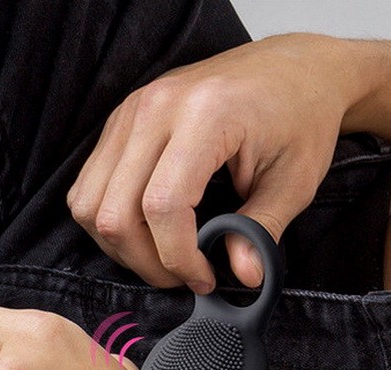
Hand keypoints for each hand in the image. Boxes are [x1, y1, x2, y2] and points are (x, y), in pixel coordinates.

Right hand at [67, 34, 354, 293]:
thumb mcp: (294, 182)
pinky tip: (150, 231)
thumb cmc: (301, 119)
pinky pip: (92, 182)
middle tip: (185, 276)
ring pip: (89, 201)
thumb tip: (244, 275)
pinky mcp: (123, 119)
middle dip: (147, 262)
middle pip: (114, 211)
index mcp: (205, 116)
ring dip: (123, 245)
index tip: (204, 278)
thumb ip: (261, 230)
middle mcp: (156, 107)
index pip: (163, 206)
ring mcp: (132, 110)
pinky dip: (112, 218)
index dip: (178, 257)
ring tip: (166, 258)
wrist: (294, 71)